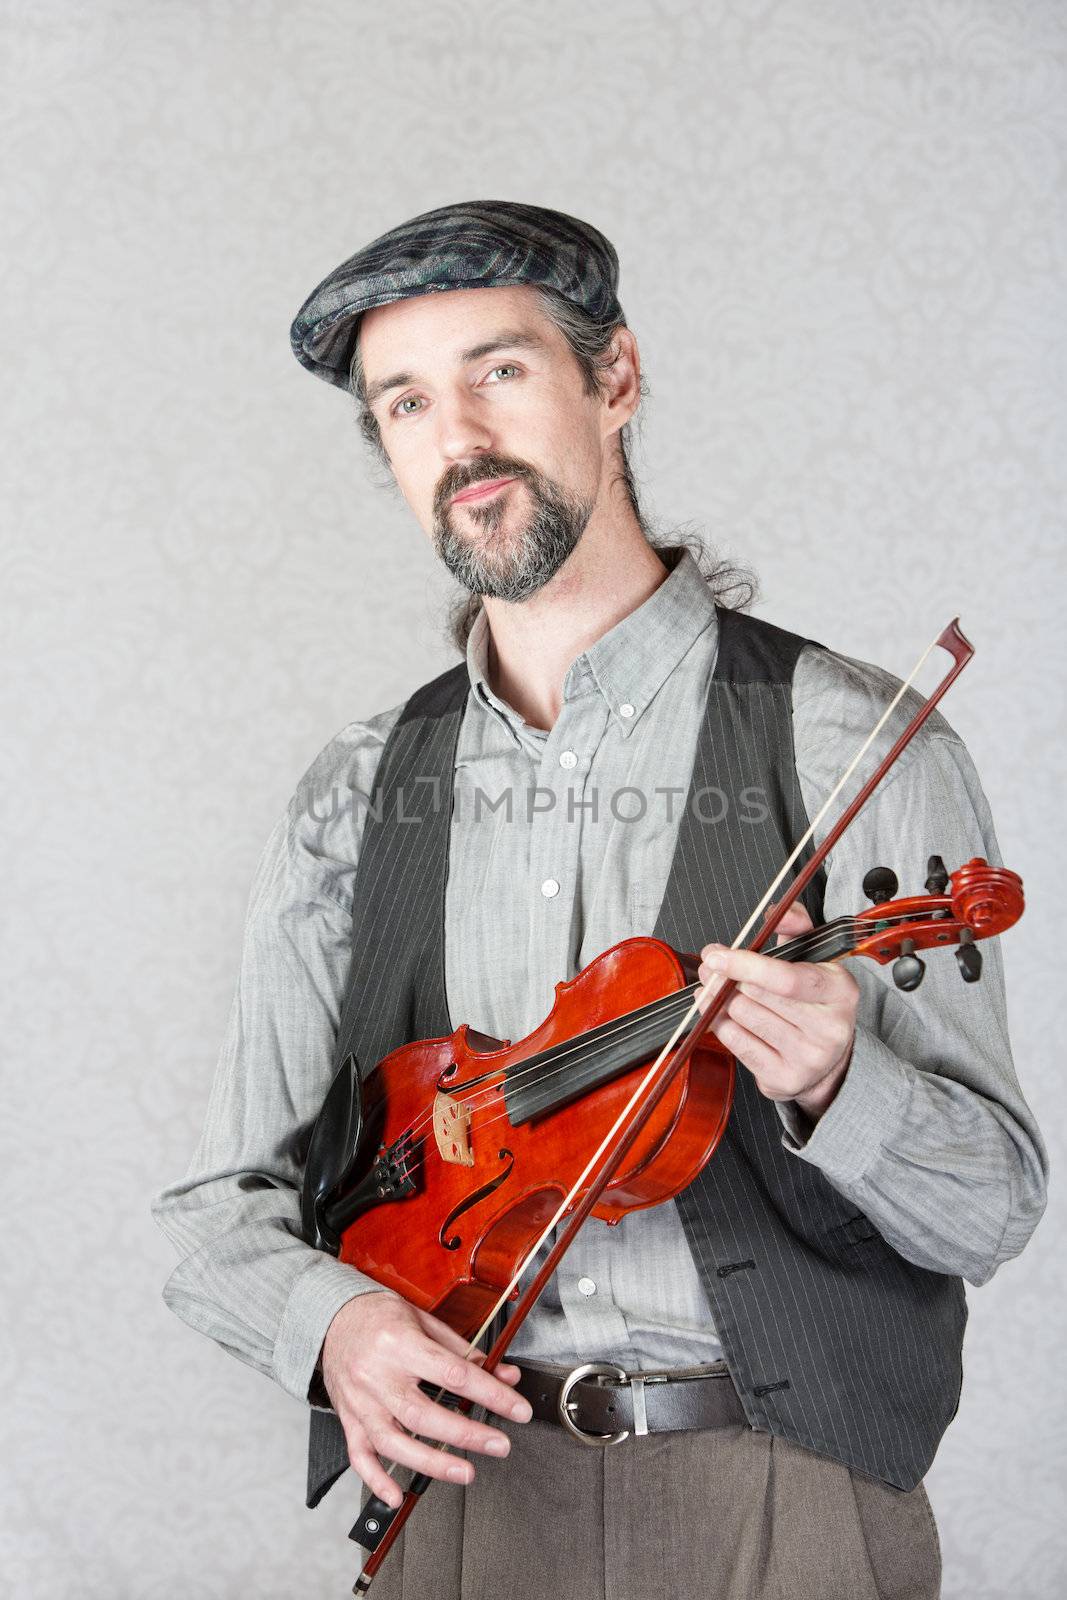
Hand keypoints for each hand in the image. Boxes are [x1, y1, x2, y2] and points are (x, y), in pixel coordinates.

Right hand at [320, 1290, 531, 1509]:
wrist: (332, 1318)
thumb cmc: (380, 1317)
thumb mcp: (425, 1321)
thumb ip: (463, 1351)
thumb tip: (502, 1374)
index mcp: (399, 1343)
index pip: (453, 1373)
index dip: (490, 1393)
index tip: (516, 1409)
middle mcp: (377, 1374)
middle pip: (423, 1413)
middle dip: (466, 1434)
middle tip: (499, 1445)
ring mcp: (360, 1400)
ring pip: (393, 1441)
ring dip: (431, 1463)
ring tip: (465, 1472)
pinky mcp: (348, 1418)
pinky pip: (359, 1455)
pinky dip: (377, 1479)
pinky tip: (396, 1494)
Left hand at [695, 899, 858, 1120]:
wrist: (827, 1060)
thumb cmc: (813, 1000)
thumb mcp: (813, 957)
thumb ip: (795, 926)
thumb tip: (777, 910)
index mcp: (841, 990)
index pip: (787, 978)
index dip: (747, 965)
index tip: (717, 955)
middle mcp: (830, 1027)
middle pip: (756, 997)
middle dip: (726, 978)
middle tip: (711, 968)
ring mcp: (808, 1058)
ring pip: (742, 1017)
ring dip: (723, 1001)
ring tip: (723, 992)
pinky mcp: (784, 1079)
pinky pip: (735, 1043)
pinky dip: (722, 1025)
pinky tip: (726, 1016)